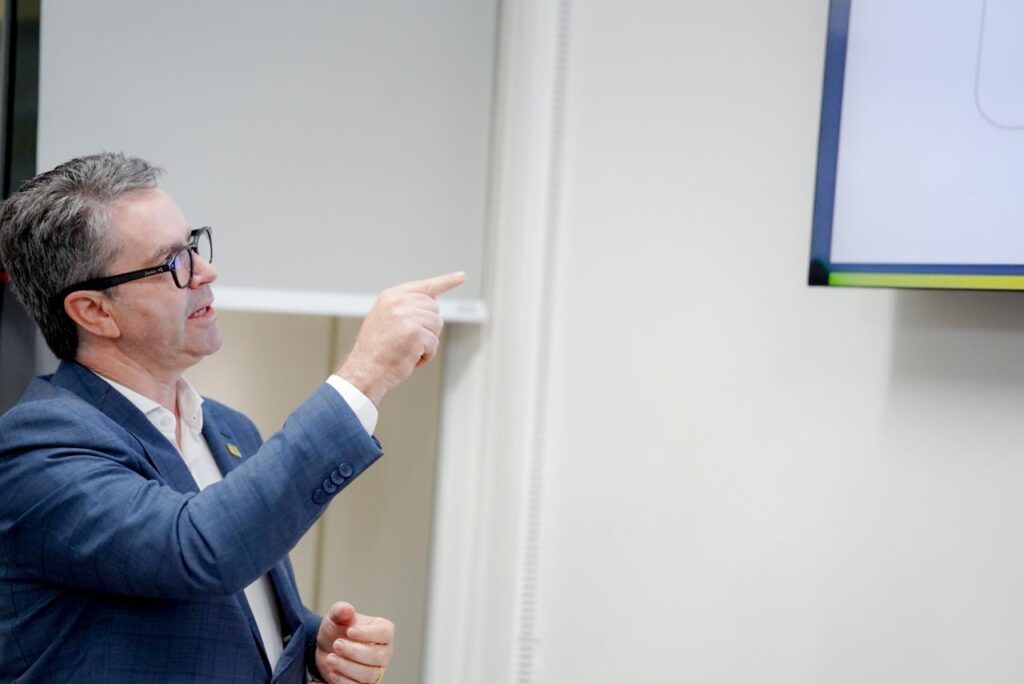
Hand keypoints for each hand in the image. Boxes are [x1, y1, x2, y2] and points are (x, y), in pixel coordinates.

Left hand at [315, 602, 394, 683]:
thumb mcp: (336, 616)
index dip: (368, 634)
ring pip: (370, 674)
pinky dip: (344, 680)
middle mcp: (384, 651)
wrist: (327, 648)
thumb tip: (346, 610)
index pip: (385, 633)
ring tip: (331, 658)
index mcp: (383, 631)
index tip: (349, 631)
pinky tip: (333, 670)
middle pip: (378, 656)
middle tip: (336, 644)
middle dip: (355, 651)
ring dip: (348, 667)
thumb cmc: (338, 630)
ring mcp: (376, 670)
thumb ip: (340, 610)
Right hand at [338, 271, 464, 404]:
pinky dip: (426, 355)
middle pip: (435, 309)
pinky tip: (410, 358)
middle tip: (408, 341)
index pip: (424, 286)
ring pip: (437, 326)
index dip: (445, 281)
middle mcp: (398, 302)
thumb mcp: (385, 319)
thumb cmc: (376, 350)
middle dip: (428, 328)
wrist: (364, 370)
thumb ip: (405, 307)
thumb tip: (432, 304)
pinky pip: (434, 344)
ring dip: (427, 342)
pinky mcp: (415, 333)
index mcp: (390, 296)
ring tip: (407, 349)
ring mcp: (406, 316)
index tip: (461, 276)